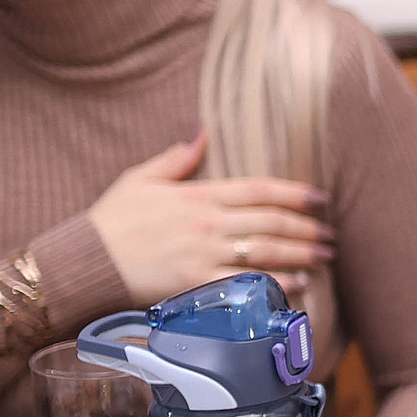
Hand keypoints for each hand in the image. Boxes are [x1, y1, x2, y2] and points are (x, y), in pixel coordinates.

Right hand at [86, 133, 333, 304]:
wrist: (84, 261)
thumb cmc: (111, 221)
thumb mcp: (140, 179)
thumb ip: (177, 158)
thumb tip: (202, 131)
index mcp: (198, 195)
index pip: (259, 189)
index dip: (295, 193)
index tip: (321, 199)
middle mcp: (207, 223)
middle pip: (271, 222)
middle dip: (307, 228)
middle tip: (331, 235)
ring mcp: (203, 254)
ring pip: (265, 251)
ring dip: (301, 254)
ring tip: (323, 258)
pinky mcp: (196, 284)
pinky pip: (245, 283)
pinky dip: (275, 284)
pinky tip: (298, 285)